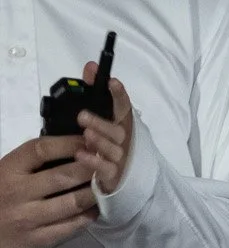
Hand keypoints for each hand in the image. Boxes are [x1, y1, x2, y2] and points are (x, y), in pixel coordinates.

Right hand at [0, 134, 98, 247]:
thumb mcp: (5, 175)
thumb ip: (30, 164)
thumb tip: (74, 146)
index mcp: (7, 171)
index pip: (41, 149)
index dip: (70, 142)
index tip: (90, 140)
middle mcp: (16, 192)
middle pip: (63, 175)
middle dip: (92, 168)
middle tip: (110, 164)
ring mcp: (27, 218)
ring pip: (73, 202)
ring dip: (95, 193)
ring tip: (108, 186)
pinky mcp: (36, 240)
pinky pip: (71, 226)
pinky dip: (88, 216)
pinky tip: (96, 209)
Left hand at [77, 60, 134, 196]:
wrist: (127, 180)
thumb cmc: (113, 145)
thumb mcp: (105, 118)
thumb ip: (96, 93)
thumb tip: (91, 67)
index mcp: (123, 125)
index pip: (124, 107)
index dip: (119, 94)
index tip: (112, 82)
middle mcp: (126, 140)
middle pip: (118, 130)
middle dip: (102, 121)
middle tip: (82, 116)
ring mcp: (122, 158)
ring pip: (114, 148)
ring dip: (101, 140)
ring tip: (86, 134)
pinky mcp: (115, 176)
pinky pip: (106, 168)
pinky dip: (94, 161)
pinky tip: (81, 155)